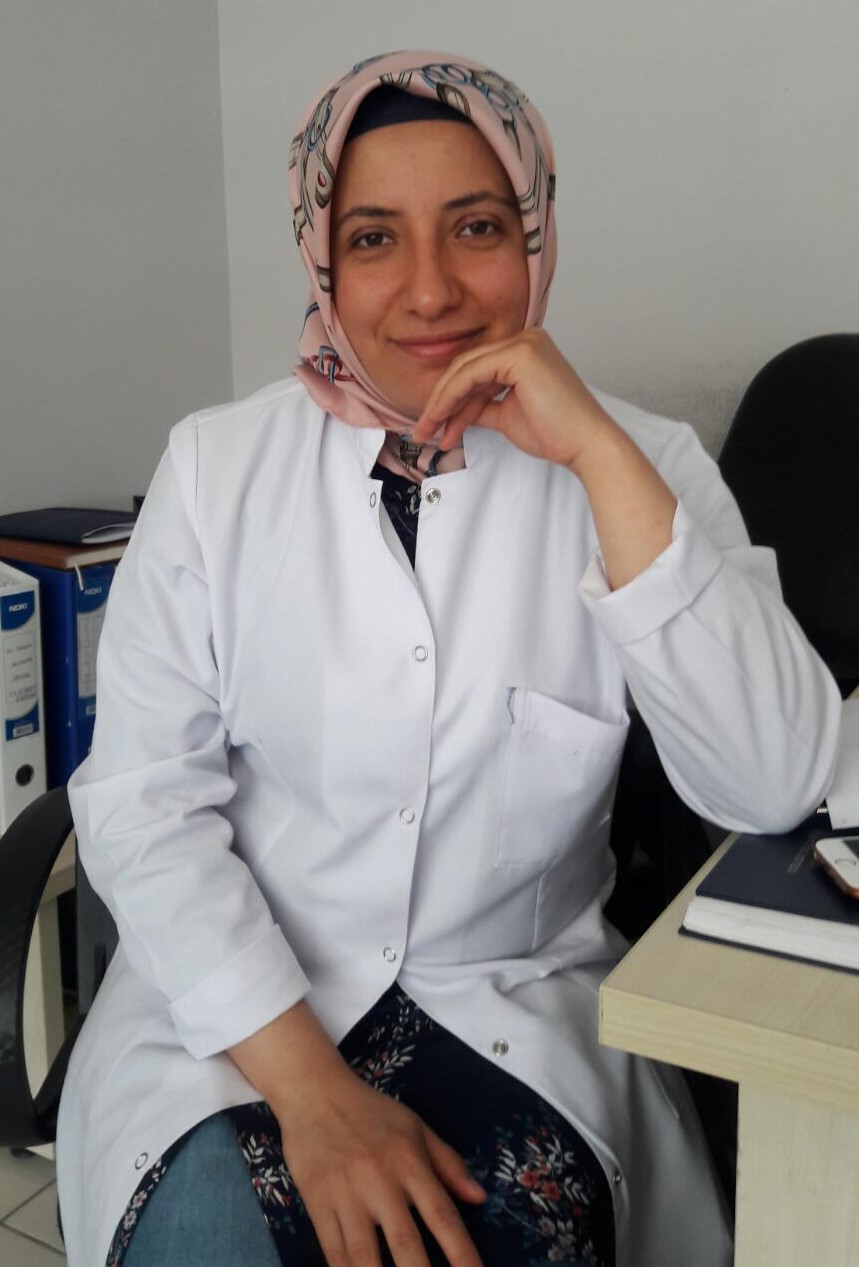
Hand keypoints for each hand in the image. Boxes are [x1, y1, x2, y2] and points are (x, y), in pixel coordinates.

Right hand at [228, 1002, 484, 1266]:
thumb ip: (448, 1162)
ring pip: (365, 1258)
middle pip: (407, 1244)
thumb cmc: (371, 1111)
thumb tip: (480, 1197)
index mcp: (410, 1161)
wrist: (314, 1092)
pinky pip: (334, 1252)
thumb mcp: (415, 1127)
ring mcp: (346, 1195)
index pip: (442, 1216)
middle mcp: (380, 1181)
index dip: (463, 1254)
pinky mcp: (317, 1204)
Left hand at [412, 328, 610, 468]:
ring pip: (465, 369)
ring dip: (442, 403)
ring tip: (428, 431)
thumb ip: (481, 407)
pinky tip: (441, 419)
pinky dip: (451, 397)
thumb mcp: (506, 416)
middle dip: (441, 401)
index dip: (451, 399)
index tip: (435, 426)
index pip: (476, 369)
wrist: (585, 444)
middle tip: (423, 430)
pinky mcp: (520, 354)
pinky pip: (472, 374)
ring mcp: (524, 342)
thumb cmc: (556, 433)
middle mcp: (525, 338)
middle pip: (466, 366)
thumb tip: (454, 411)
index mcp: (525, 349)